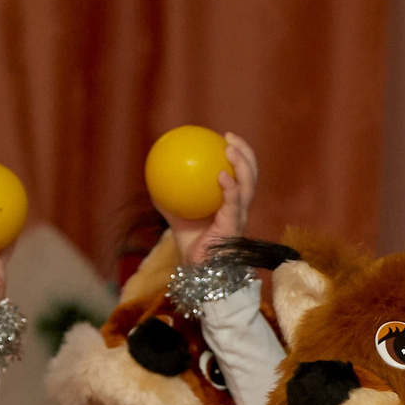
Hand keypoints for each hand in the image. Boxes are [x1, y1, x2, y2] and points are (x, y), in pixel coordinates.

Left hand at [164, 132, 259, 265]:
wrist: (197, 267)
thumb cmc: (189, 242)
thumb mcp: (175, 213)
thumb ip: (169, 195)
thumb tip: (153, 173)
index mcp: (232, 201)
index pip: (241, 173)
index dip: (238, 154)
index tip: (225, 137)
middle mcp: (240, 206)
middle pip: (251, 174)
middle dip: (245, 153)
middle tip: (230, 137)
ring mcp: (240, 216)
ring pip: (248, 185)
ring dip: (242, 165)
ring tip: (230, 149)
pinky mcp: (235, 226)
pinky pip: (234, 203)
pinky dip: (230, 188)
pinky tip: (221, 175)